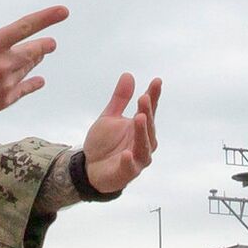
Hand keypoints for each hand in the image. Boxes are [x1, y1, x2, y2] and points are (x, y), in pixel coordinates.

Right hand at [0, 0, 67, 124]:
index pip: (25, 27)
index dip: (47, 18)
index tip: (63, 11)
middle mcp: (1, 64)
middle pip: (33, 50)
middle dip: (44, 45)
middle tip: (50, 43)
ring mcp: (4, 84)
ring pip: (28, 68)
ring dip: (34, 61)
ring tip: (37, 56)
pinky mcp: (3, 101)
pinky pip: (24, 89)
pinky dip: (33, 83)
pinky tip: (38, 80)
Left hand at [82, 73, 161, 193]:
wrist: (90, 168)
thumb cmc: (104, 143)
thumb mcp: (109, 117)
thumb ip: (119, 99)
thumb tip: (128, 75)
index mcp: (140, 127)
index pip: (149, 110)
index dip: (154, 96)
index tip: (157, 81)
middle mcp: (144, 142)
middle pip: (148, 126)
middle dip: (147, 112)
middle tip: (144, 98)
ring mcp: (137, 158)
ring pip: (144, 146)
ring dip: (142, 132)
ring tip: (139, 118)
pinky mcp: (127, 172)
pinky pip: (130, 167)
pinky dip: (129, 161)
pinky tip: (126, 153)